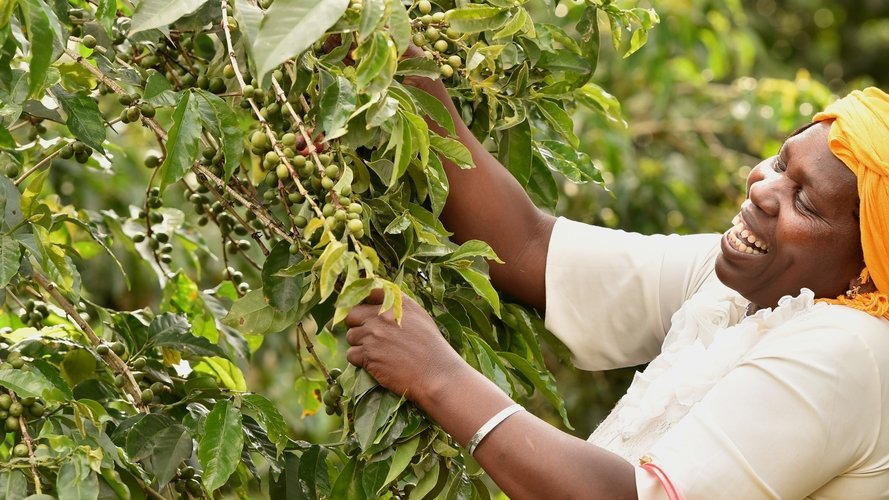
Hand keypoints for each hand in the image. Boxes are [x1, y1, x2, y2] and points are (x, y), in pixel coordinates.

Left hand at [345, 289, 465, 405]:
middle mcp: (381, 316)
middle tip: (367, 335)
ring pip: (351, 336)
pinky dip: (360, 360)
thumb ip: (397, 306)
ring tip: (377, 352)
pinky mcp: (368, 355)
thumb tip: (378, 301)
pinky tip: (375, 362)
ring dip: (359, 344)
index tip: (368, 313)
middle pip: (352, 315)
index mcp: (395, 303)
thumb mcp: (419, 316)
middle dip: (356, 325)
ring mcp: (372, 335)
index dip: (365, 304)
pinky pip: (352, 354)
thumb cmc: (431, 346)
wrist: (435, 372)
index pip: (369, 293)